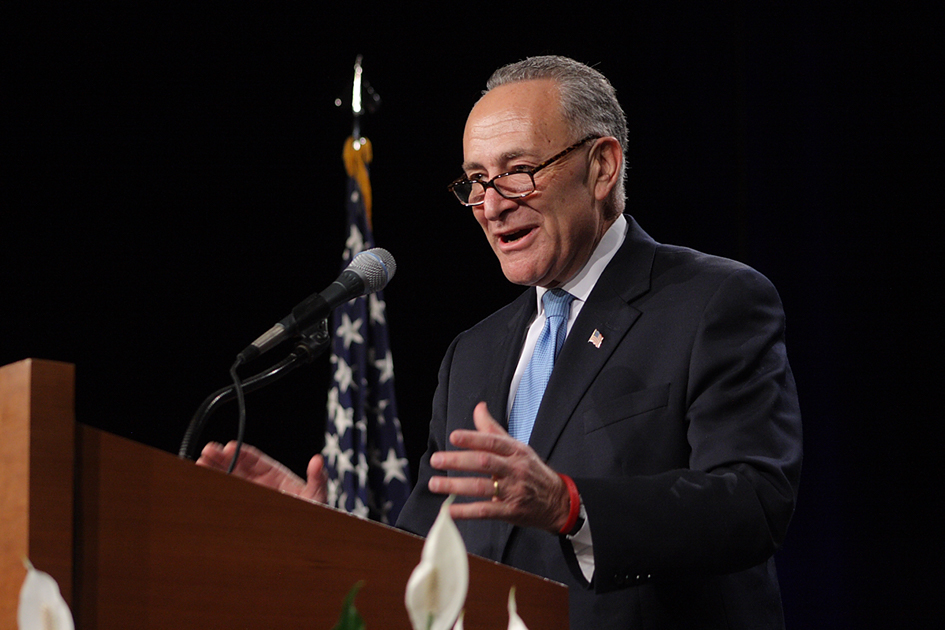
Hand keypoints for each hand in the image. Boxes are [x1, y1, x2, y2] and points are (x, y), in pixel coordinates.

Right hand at [197, 441, 327, 503]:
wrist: (308, 538)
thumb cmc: (313, 514)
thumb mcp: (316, 494)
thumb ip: (316, 478)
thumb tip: (318, 460)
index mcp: (275, 477)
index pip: (255, 461)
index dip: (242, 452)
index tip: (230, 447)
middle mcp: (260, 485)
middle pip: (238, 467)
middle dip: (222, 458)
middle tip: (209, 451)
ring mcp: (251, 497)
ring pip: (229, 480)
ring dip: (215, 470)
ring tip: (201, 462)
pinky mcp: (243, 511)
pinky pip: (228, 499)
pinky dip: (216, 489)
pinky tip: (204, 482)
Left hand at [427, 402, 570, 532]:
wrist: (557, 501)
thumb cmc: (531, 471)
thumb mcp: (517, 447)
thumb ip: (493, 430)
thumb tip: (479, 407)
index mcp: (516, 451)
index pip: (493, 442)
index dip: (473, 439)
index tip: (453, 437)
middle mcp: (515, 469)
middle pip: (484, 462)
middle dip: (458, 461)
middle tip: (436, 460)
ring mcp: (513, 491)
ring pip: (482, 487)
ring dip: (456, 486)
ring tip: (435, 484)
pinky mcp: (511, 511)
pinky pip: (485, 511)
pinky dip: (466, 511)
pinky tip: (450, 511)